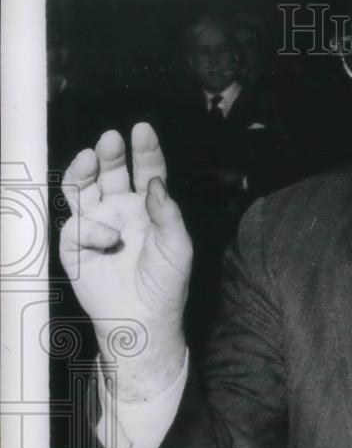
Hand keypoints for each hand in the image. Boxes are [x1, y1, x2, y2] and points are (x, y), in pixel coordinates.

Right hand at [59, 123, 192, 400]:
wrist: (143, 318)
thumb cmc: (166, 283)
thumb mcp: (178, 245)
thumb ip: (167, 212)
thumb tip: (155, 182)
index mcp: (149, 208)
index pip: (147, 172)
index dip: (145, 151)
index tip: (142, 129)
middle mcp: (121, 211)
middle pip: (112, 174)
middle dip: (110, 155)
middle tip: (110, 139)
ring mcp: (97, 226)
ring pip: (84, 190)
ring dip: (84, 172)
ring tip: (88, 158)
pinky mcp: (75, 246)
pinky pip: (76, 226)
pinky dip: (90, 228)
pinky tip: (107, 240)